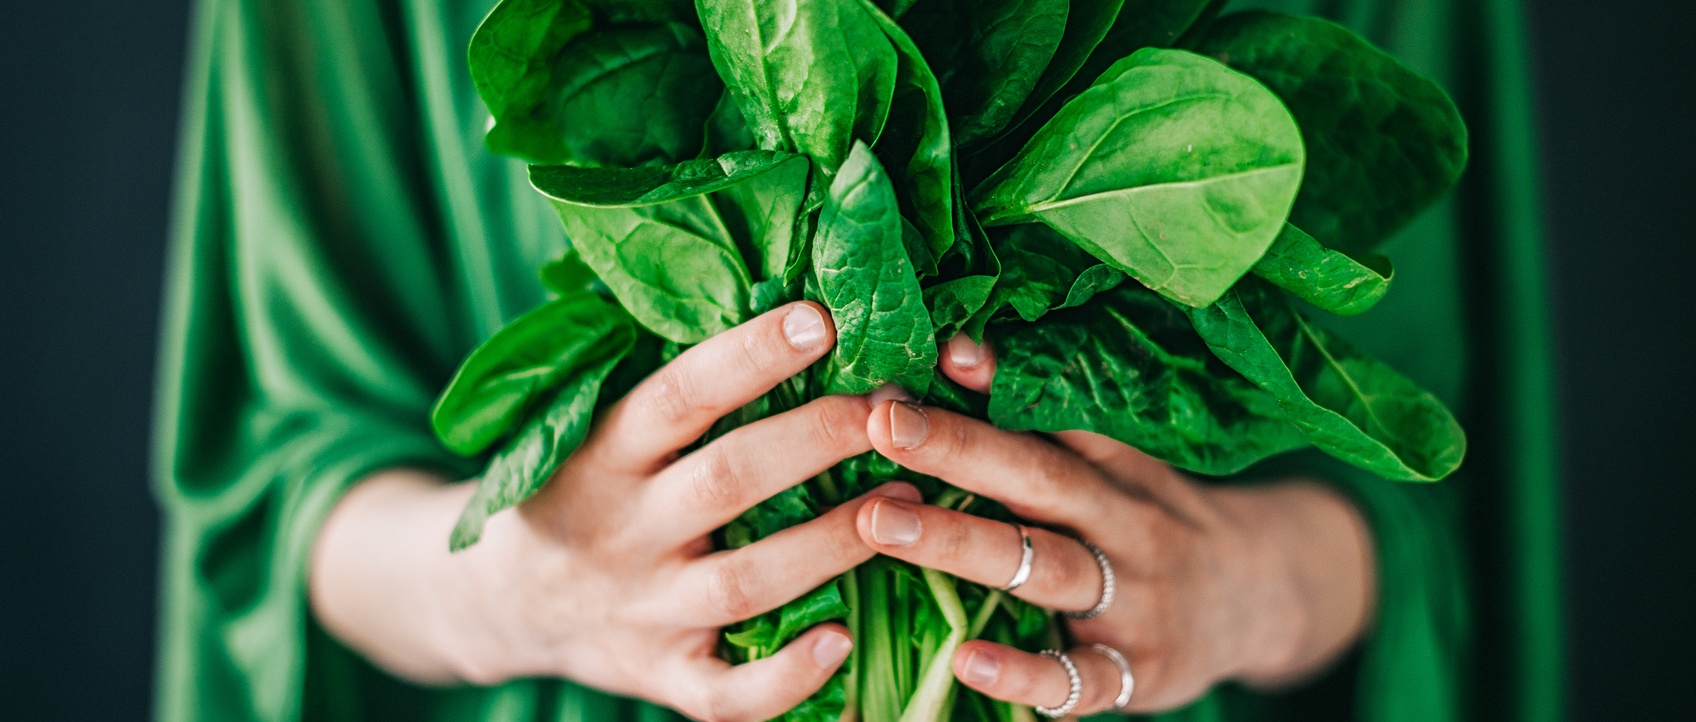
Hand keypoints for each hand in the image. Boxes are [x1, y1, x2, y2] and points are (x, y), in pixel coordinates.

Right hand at [311, 302, 907, 721]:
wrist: (498, 603)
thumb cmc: (579, 491)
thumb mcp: (595, 429)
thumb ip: (674, 388)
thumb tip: (783, 293)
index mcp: (602, 454)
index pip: (679, 395)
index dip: (749, 356)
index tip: (821, 316)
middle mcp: (622, 530)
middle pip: (728, 480)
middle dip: (818, 439)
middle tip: (895, 407)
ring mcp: (643, 610)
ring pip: (747, 582)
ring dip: (834, 542)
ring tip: (912, 502)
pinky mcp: (661, 678)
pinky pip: (728, 694)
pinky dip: (787, 678)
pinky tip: (845, 640)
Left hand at [853, 335, 1376, 714]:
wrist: (1263, 601)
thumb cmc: (1153, 521)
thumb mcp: (1117, 466)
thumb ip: (1043, 423)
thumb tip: (952, 349)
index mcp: (1119, 467)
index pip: (1057, 416)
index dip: (998, 383)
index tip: (937, 351)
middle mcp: (1128, 524)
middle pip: (1041, 479)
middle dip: (958, 448)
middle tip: (881, 424)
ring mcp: (1136, 601)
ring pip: (1045, 568)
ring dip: (961, 543)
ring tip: (880, 521)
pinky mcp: (1138, 674)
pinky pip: (1078, 678)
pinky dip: (1025, 672)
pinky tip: (967, 659)